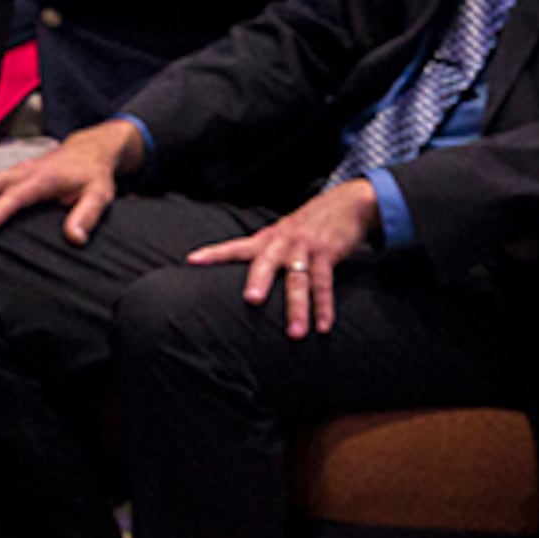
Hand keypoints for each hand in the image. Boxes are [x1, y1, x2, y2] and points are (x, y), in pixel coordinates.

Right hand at [0, 120, 136, 239]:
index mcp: (43, 178)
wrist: (89, 150)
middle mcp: (23, 172)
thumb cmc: (93, 174)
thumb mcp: (99, 195)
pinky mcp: (10, 175)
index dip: (0, 209)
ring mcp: (14, 172)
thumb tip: (75, 237)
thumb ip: (86, 216)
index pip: (17, 195)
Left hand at [188, 179, 379, 338]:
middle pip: (267, 263)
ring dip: (298, 308)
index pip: (236, 247)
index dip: (214, 253)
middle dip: (259, 281)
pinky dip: (324, 307)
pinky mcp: (327, 254)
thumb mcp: (281, 235)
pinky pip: (324, 284)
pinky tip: (323, 327)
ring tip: (295, 334)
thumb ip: (262, 253)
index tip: (192, 261)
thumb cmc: (307, 226)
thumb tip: (242, 281)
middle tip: (252, 301)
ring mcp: (305, 248)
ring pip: (299, 280)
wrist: (345, 203)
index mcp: (266, 239)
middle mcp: (282, 242)